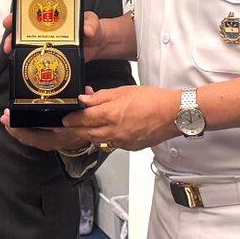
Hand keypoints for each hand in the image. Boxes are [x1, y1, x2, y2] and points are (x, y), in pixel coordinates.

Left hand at [0, 89, 100, 152]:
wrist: (100, 132)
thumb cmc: (96, 118)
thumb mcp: (97, 109)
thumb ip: (92, 100)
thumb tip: (87, 90)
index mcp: (69, 133)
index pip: (47, 134)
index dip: (30, 129)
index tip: (17, 119)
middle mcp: (60, 140)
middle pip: (34, 139)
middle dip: (17, 130)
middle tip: (5, 117)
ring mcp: (55, 142)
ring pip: (32, 140)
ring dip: (18, 131)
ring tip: (5, 119)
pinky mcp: (51, 140)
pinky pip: (34, 139)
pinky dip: (23, 132)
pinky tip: (14, 124)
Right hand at [3, 11, 109, 60]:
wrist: (100, 45)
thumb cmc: (92, 27)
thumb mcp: (91, 21)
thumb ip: (90, 23)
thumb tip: (87, 30)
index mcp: (52, 19)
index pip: (31, 15)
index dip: (17, 16)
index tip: (10, 19)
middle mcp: (47, 31)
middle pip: (24, 32)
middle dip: (11, 36)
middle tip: (7, 43)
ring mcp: (48, 45)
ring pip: (27, 47)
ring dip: (16, 50)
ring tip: (11, 54)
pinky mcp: (53, 58)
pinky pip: (38, 60)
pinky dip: (29, 63)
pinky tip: (25, 66)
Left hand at [65, 85, 180, 150]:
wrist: (174, 114)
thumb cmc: (153, 100)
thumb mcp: (124, 91)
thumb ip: (101, 96)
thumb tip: (85, 99)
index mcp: (111, 114)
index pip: (83, 119)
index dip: (71, 119)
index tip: (65, 118)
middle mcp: (115, 131)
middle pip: (87, 133)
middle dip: (75, 130)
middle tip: (67, 126)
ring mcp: (123, 141)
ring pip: (98, 141)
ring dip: (89, 135)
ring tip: (83, 129)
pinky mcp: (131, 147)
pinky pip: (112, 144)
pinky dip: (105, 139)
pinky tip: (105, 133)